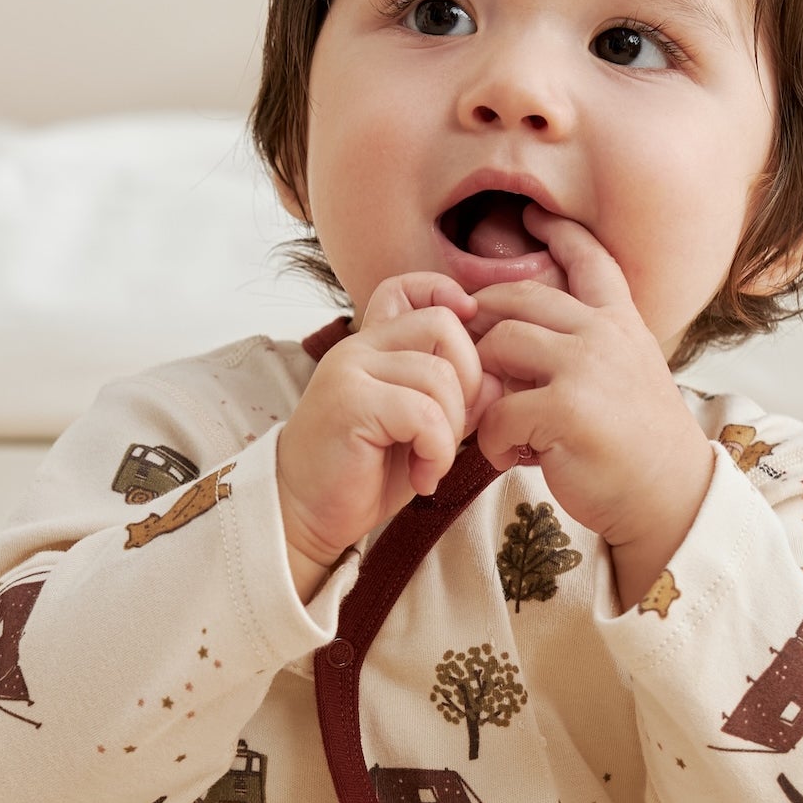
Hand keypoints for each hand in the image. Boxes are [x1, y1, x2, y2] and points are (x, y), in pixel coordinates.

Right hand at [275, 273, 486, 598]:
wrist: (306, 514)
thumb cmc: (363, 474)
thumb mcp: (422, 430)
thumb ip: (456, 399)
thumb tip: (496, 382)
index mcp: (373, 345)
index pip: (409, 288)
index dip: (448, 300)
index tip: (468, 346)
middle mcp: (359, 347)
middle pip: (444, 326)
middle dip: (469, 382)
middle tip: (453, 432)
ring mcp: (351, 370)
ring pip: (439, 375)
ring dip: (451, 430)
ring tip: (431, 464)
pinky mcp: (350, 402)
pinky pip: (424, 412)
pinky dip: (437, 450)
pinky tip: (423, 477)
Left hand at [466, 208, 714, 608]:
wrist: (670, 498)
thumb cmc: (637, 447)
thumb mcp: (623, 378)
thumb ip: (579, 351)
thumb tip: (511, 344)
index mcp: (621, 322)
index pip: (590, 259)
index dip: (559, 232)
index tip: (533, 215)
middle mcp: (603, 333)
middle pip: (515, 299)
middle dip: (482, 326)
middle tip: (473, 364)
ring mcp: (585, 366)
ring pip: (496, 346)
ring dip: (483, 385)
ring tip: (497, 420)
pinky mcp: (565, 409)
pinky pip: (497, 410)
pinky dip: (494, 439)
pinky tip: (514, 456)